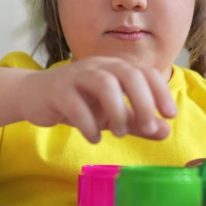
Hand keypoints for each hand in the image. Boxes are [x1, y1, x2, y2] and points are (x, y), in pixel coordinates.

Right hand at [17, 56, 176, 142]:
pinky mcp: (57, 90)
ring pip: (103, 84)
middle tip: (147, 128)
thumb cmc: (79, 103)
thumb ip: (137, 122)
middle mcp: (98, 66)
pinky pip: (75, 104)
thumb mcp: (111, 114)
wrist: (35, 96)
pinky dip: (89, 124)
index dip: (160, 91)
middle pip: (127, 74)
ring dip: (117, 111)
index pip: (144, 72)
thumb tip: (165, 131)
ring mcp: (76, 76)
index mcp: (115, 67)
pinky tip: (94, 138)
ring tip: (120, 133)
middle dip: (142, 101)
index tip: (170, 115)